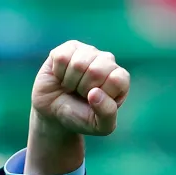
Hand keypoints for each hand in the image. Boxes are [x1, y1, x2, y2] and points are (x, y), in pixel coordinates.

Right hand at [24, 40, 129, 174]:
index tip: (94, 101)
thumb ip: (107, 114)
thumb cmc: (81, 117)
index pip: (116, 80)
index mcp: (120, 79)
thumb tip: (95, 93)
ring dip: (71, 81)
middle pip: (97, 70)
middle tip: (81, 94)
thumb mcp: (100, 126)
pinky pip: (62, 57)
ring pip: (78, 63)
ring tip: (72, 86)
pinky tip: (62, 77)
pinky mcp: (69, 48)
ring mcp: (89, 52)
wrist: (55, 112)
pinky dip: (58, 72)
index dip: (102, 94)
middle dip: (84, 88)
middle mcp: (108, 62)